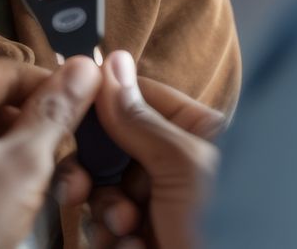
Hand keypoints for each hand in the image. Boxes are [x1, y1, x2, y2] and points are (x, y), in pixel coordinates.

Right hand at [53, 51, 223, 248]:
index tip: (69, 102)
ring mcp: (158, 204)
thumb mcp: (184, 167)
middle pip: (108, 147)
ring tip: (129, 233)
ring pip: (101, 190)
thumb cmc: (226, 226)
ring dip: (106, 213)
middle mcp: (174, 165)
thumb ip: (140, 118)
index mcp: (196, 135)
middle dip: (94, 172)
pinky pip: (104, 229)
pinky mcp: (142, 237)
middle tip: (82, 188)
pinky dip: (112, 242)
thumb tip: (110, 64)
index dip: (101, 101)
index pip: (137, 98)